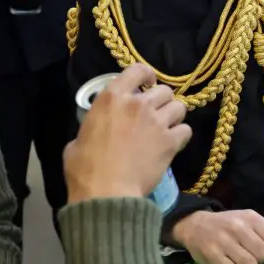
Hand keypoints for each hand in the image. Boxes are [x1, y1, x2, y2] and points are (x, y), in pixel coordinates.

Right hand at [64, 64, 190, 202]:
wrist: (107, 192)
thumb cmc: (85, 169)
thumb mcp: (78, 139)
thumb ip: (92, 127)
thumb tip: (94, 131)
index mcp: (112, 98)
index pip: (137, 70)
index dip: (146, 75)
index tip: (148, 83)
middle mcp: (138, 103)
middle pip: (164, 90)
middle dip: (162, 100)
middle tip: (156, 113)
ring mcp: (157, 121)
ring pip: (179, 107)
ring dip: (174, 116)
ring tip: (167, 127)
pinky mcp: (170, 142)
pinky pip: (185, 130)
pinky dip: (181, 136)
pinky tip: (173, 144)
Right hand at [172, 210, 263, 263]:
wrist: (194, 224)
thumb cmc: (228, 225)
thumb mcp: (252, 225)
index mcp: (251, 218)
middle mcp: (238, 227)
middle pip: (263, 255)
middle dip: (259, 260)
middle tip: (249, 255)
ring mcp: (223, 241)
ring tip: (237, 258)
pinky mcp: (212, 254)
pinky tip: (227, 262)